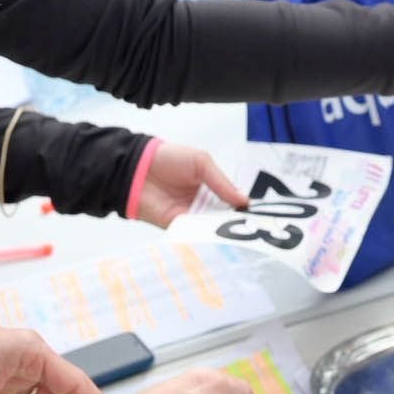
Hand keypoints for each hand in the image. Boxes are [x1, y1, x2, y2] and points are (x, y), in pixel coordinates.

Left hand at [128, 141, 244, 226]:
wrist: (137, 168)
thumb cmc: (168, 158)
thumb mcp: (201, 162)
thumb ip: (222, 183)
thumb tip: (244, 200)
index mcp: (210, 186)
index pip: (231, 199)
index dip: (242, 205)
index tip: (256, 212)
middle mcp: (201, 202)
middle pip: (224, 215)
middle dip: (236, 220)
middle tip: (252, 225)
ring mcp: (190, 215)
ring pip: (212, 226)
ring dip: (223, 229)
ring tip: (239, 230)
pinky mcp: (177, 226)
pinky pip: (195, 233)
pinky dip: (205, 234)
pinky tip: (218, 233)